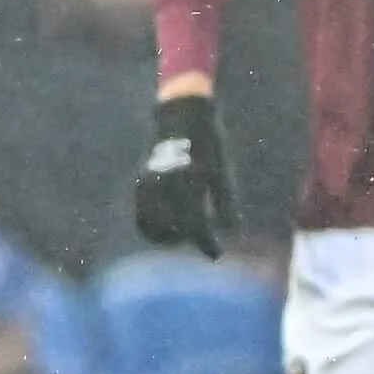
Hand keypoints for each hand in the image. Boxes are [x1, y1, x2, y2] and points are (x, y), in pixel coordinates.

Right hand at [133, 94, 240, 258]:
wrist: (181, 117)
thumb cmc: (209, 145)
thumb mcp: (223, 173)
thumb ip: (225, 203)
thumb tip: (231, 230)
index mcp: (189, 186)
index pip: (196, 226)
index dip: (207, 244)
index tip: (216, 255)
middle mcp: (166, 188)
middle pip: (171, 231)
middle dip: (186, 239)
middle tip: (202, 238)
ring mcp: (150, 184)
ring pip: (151, 225)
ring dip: (167, 235)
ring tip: (183, 234)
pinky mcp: (141, 181)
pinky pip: (141, 213)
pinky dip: (152, 224)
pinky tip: (168, 225)